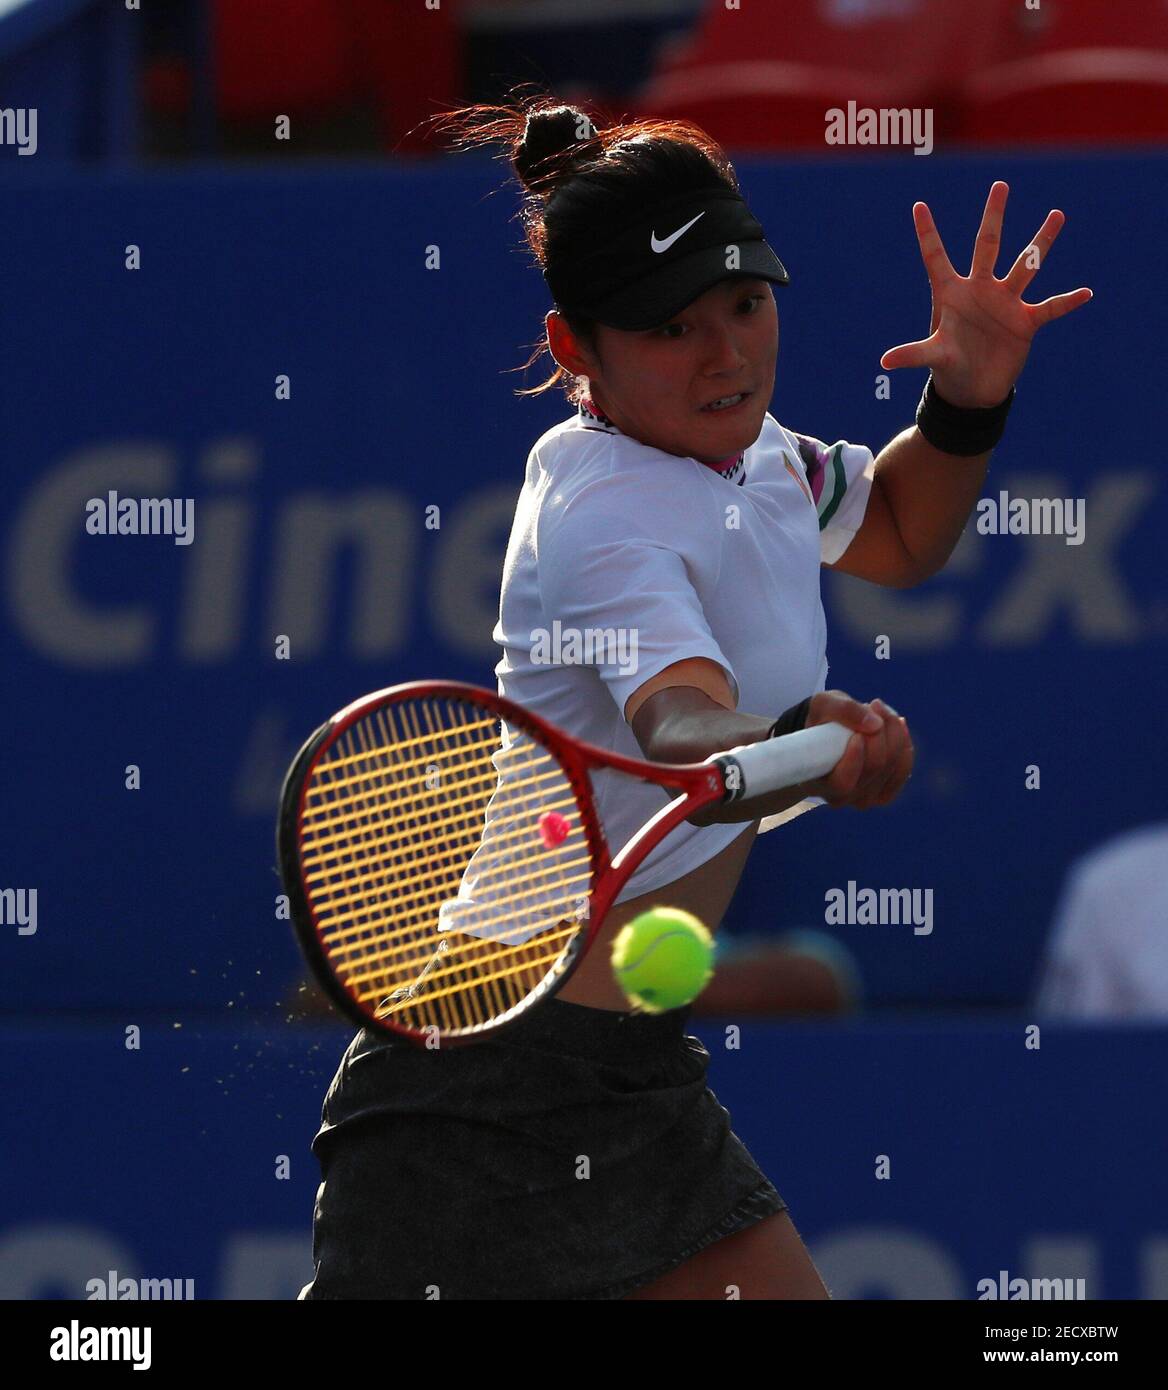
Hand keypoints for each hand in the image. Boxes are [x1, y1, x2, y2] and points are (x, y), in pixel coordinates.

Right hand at [803, 692, 912, 809]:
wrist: (828, 732)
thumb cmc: (821, 720)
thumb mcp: (823, 704)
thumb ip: (843, 711)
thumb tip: (875, 724)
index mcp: (816, 782)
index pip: (842, 782)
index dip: (855, 758)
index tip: (857, 733)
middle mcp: (840, 798)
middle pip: (873, 768)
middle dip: (879, 733)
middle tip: (873, 705)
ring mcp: (864, 799)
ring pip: (891, 766)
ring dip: (893, 733)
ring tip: (880, 710)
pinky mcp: (883, 793)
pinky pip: (903, 770)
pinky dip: (904, 745)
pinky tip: (898, 726)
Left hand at [879, 181, 1092, 407]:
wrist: (973, 389)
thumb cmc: (949, 366)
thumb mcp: (933, 356)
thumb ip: (912, 354)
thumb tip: (885, 361)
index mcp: (952, 293)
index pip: (936, 258)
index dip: (927, 233)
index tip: (918, 206)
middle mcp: (980, 289)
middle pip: (987, 246)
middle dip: (993, 217)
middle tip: (1000, 185)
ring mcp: (1004, 302)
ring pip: (1025, 266)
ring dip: (1040, 243)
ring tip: (1057, 214)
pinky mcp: (1024, 321)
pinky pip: (1050, 308)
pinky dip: (1066, 302)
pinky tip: (1086, 293)